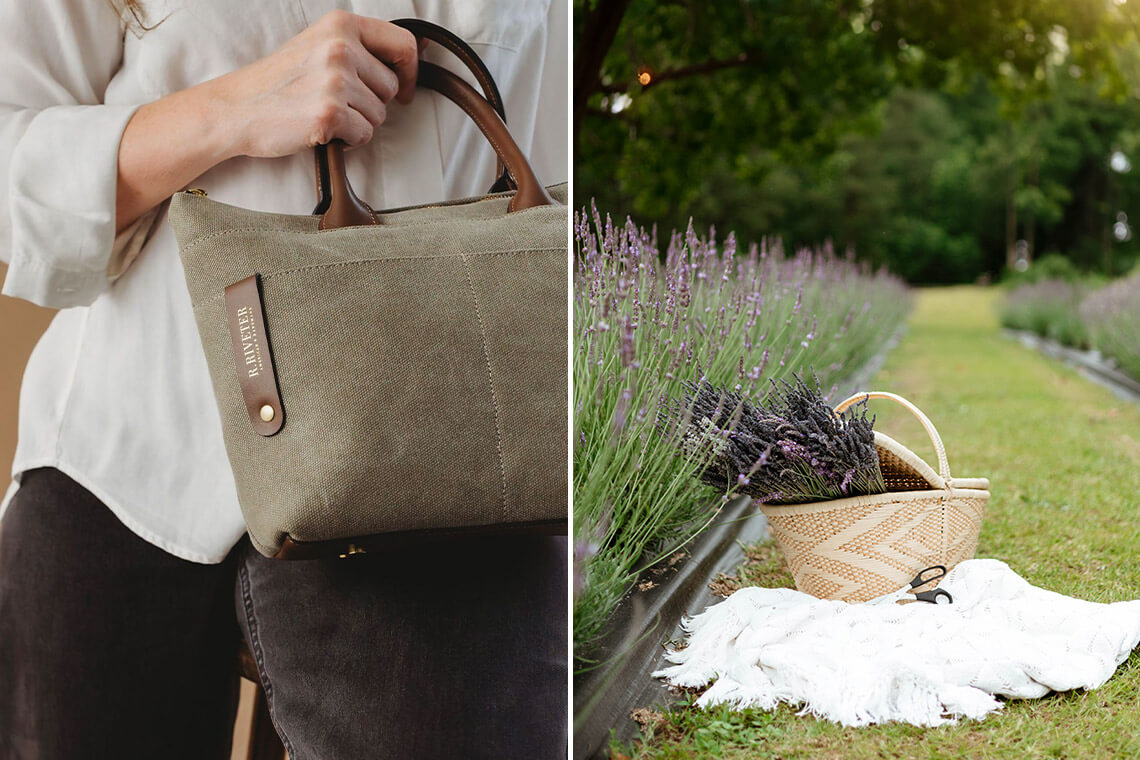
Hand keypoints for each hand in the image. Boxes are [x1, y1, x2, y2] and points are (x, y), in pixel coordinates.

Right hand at [116, 12, 420, 230]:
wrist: (236, 108)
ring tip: (323, 113)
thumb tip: (412, 56)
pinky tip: (320, 128)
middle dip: (371, 102)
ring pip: (378, 115)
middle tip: (336, 102)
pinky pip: (364, 136)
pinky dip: (347, 141)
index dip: (409, 72)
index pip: (404, 45)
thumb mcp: (318, 45)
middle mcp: (340, 48)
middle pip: (390, 87)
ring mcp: (335, 81)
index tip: (402, 88)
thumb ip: (359, 47)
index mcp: (340, 25)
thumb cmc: (278, 82)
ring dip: (357, 122)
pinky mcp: (329, 115)